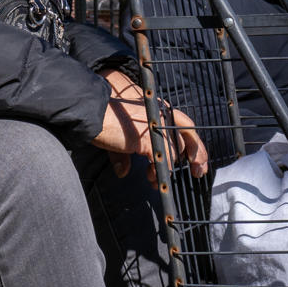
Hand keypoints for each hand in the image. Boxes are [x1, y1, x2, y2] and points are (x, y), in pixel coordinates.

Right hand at [91, 68, 208, 178]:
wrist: (89, 108)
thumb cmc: (101, 114)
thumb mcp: (118, 133)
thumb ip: (125, 153)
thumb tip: (124, 171)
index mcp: (157, 107)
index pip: (183, 123)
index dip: (193, 141)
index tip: (196, 157)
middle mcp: (161, 114)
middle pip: (187, 137)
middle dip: (196, 156)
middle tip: (198, 172)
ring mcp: (156, 127)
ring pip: (175, 152)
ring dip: (165, 169)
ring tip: (153, 179)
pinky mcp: (149, 140)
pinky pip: (163, 161)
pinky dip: (159, 173)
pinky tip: (151, 178)